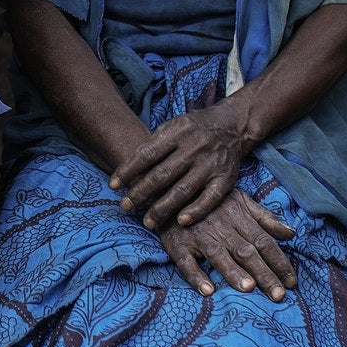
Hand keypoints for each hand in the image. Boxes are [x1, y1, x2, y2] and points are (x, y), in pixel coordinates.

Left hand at [111, 98, 250, 228]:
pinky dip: (196, 210)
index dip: (127, 171)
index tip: (113, 186)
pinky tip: (181, 222)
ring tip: (148, 221)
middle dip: (140, 192)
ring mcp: (211, 164)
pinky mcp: (226, 179)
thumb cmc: (194, 129)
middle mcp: (194, 148)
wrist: (232, 125)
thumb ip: (154, 144)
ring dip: (163, 208)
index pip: (146, 154)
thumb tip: (127, 167)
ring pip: (183, 190)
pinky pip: (211, 198)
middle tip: (125, 206)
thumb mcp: (173, 126)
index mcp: (177, 133)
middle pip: (162, 175)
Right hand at [157, 189, 296, 300]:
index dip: (279, 262)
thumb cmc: (208, 198)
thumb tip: (291, 233)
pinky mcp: (177, 243)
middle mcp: (221, 227)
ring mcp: (198, 235)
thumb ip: (264, 218)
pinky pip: (186, 262)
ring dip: (233, 272)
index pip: (264, 241)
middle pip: (246, 252)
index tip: (293, 282)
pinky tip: (208, 290)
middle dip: (264, 274)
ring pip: (218, 255)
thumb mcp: (239, 200)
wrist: (168, 188)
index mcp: (238, 217)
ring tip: (248, 288)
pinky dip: (196, 276)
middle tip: (279, 296)